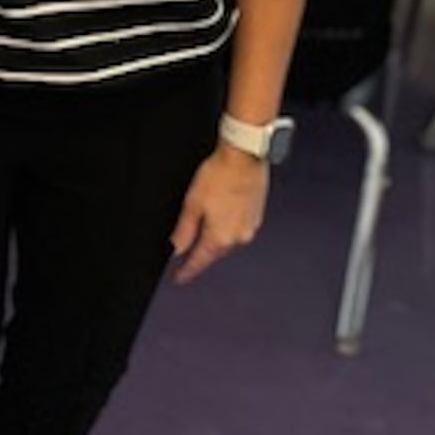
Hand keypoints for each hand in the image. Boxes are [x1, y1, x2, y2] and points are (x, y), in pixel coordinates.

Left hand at [169, 147, 269, 285]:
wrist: (245, 156)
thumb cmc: (219, 175)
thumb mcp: (192, 203)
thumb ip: (184, 230)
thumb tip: (176, 249)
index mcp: (220, 238)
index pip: (200, 261)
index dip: (187, 271)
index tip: (180, 278)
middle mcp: (238, 237)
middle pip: (215, 251)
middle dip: (203, 251)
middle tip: (190, 250)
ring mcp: (250, 226)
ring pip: (228, 239)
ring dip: (217, 236)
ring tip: (207, 222)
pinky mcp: (257, 214)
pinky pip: (239, 226)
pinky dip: (229, 224)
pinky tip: (224, 211)